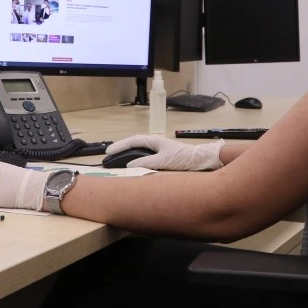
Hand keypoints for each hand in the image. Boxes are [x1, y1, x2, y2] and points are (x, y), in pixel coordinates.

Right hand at [104, 134, 223, 170]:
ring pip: (138, 150)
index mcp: (154, 141)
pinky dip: (135, 160)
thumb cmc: (183, 158)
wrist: (200, 160)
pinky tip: (132, 166)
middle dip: (121, 149)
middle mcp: (155, 144)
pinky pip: (144, 157)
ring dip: (127, 154)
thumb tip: (130, 164)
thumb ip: (146, 162)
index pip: (133, 141)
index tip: (108, 151)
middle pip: (133, 144)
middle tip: (108, 156)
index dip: (120, 146)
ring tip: (116, 161)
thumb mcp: (163, 161)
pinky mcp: (162, 157)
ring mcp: (158, 150)